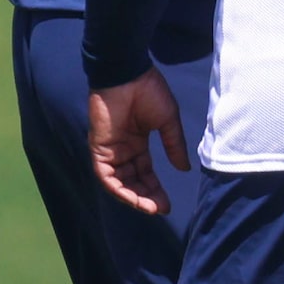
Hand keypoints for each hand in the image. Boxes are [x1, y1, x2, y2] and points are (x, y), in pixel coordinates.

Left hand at [89, 69, 186, 214]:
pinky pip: (105, 175)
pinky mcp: (99, 148)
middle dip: (146, 197)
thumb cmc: (148, 92)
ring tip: (149, 207)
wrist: (128, 75)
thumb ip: (174, 146)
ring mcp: (109, 149)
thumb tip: (184, 168)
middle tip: (160, 208)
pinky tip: (133, 198)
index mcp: (137, 143)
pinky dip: (118, 188)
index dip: (155, 189)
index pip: (145, 173)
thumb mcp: (168, 122)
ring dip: (133, 197)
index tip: (167, 204)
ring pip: (118, 182)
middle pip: (132, 181)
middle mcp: (122, 150)